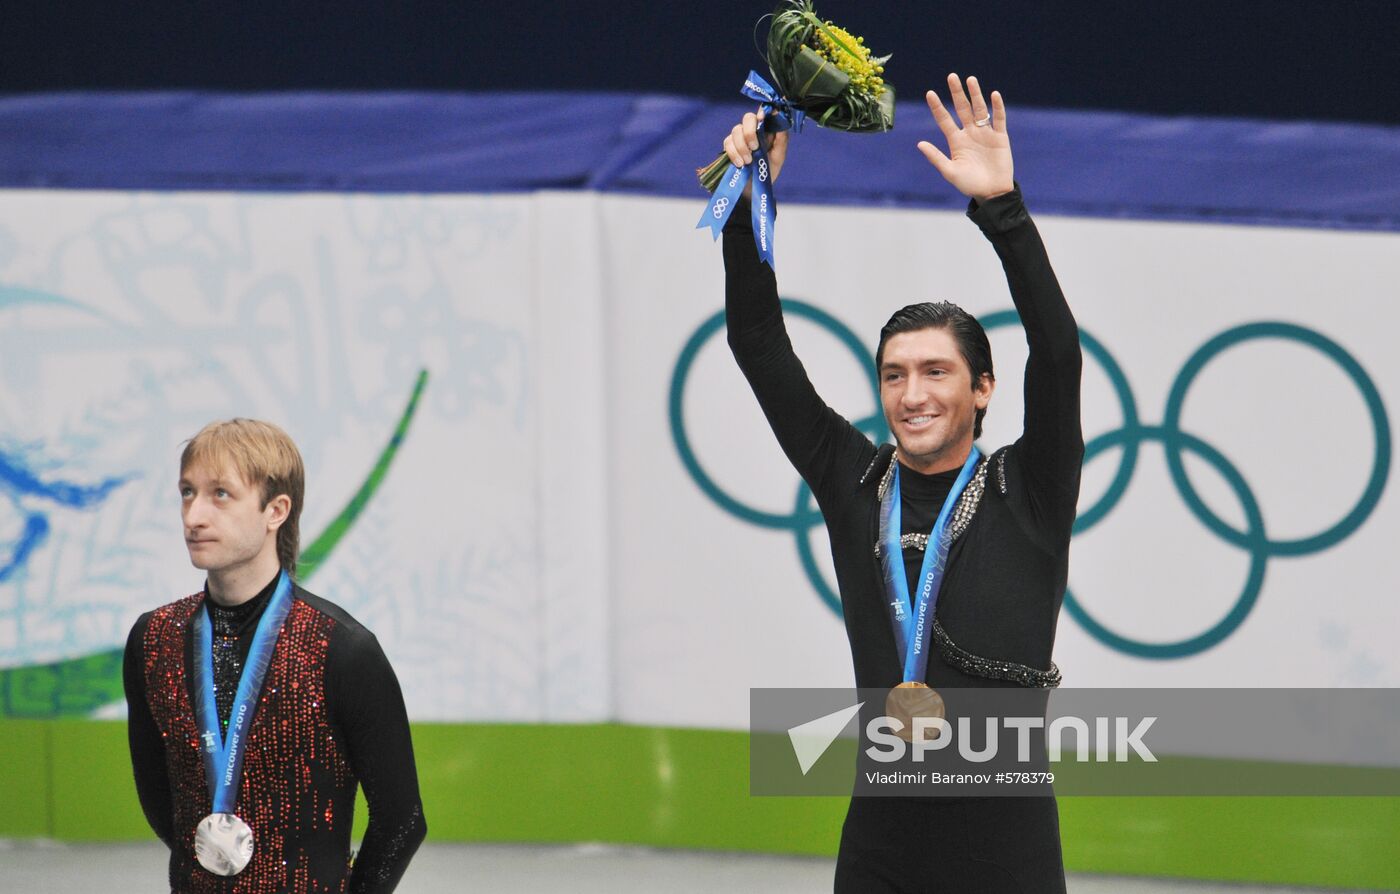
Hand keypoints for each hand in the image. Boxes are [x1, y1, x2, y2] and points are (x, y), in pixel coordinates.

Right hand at [723, 108, 789, 199]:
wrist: (753, 190)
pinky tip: (740, 164)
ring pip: (736, 131)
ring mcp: (739, 137)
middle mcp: (752, 130)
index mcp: (766, 130)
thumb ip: (781, 139)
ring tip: (748, 162)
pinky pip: (728, 143)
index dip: (762, 112)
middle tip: (755, 148)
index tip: (762, 119)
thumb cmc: (768, 171)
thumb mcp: (778, 157)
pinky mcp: (729, 146)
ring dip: (742, 146)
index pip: (764, 113)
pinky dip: (733, 153)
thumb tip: (781, 119)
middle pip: (748, 118)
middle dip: (750, 132)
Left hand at [917, 73, 1013, 202]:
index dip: (937, 107)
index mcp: (956, 141)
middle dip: (957, 93)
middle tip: (952, 76)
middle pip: (962, 108)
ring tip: (970, 79)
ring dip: (975, 94)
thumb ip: (935, 157)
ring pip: (979, 109)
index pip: (944, 120)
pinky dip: (997, 107)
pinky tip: (993, 95)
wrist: (992, 193)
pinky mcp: (1000, 137)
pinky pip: (998, 119)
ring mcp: (985, 133)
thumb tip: (919, 143)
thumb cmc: (969, 184)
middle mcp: (969, 133)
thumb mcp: (950, 171)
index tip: (929, 93)